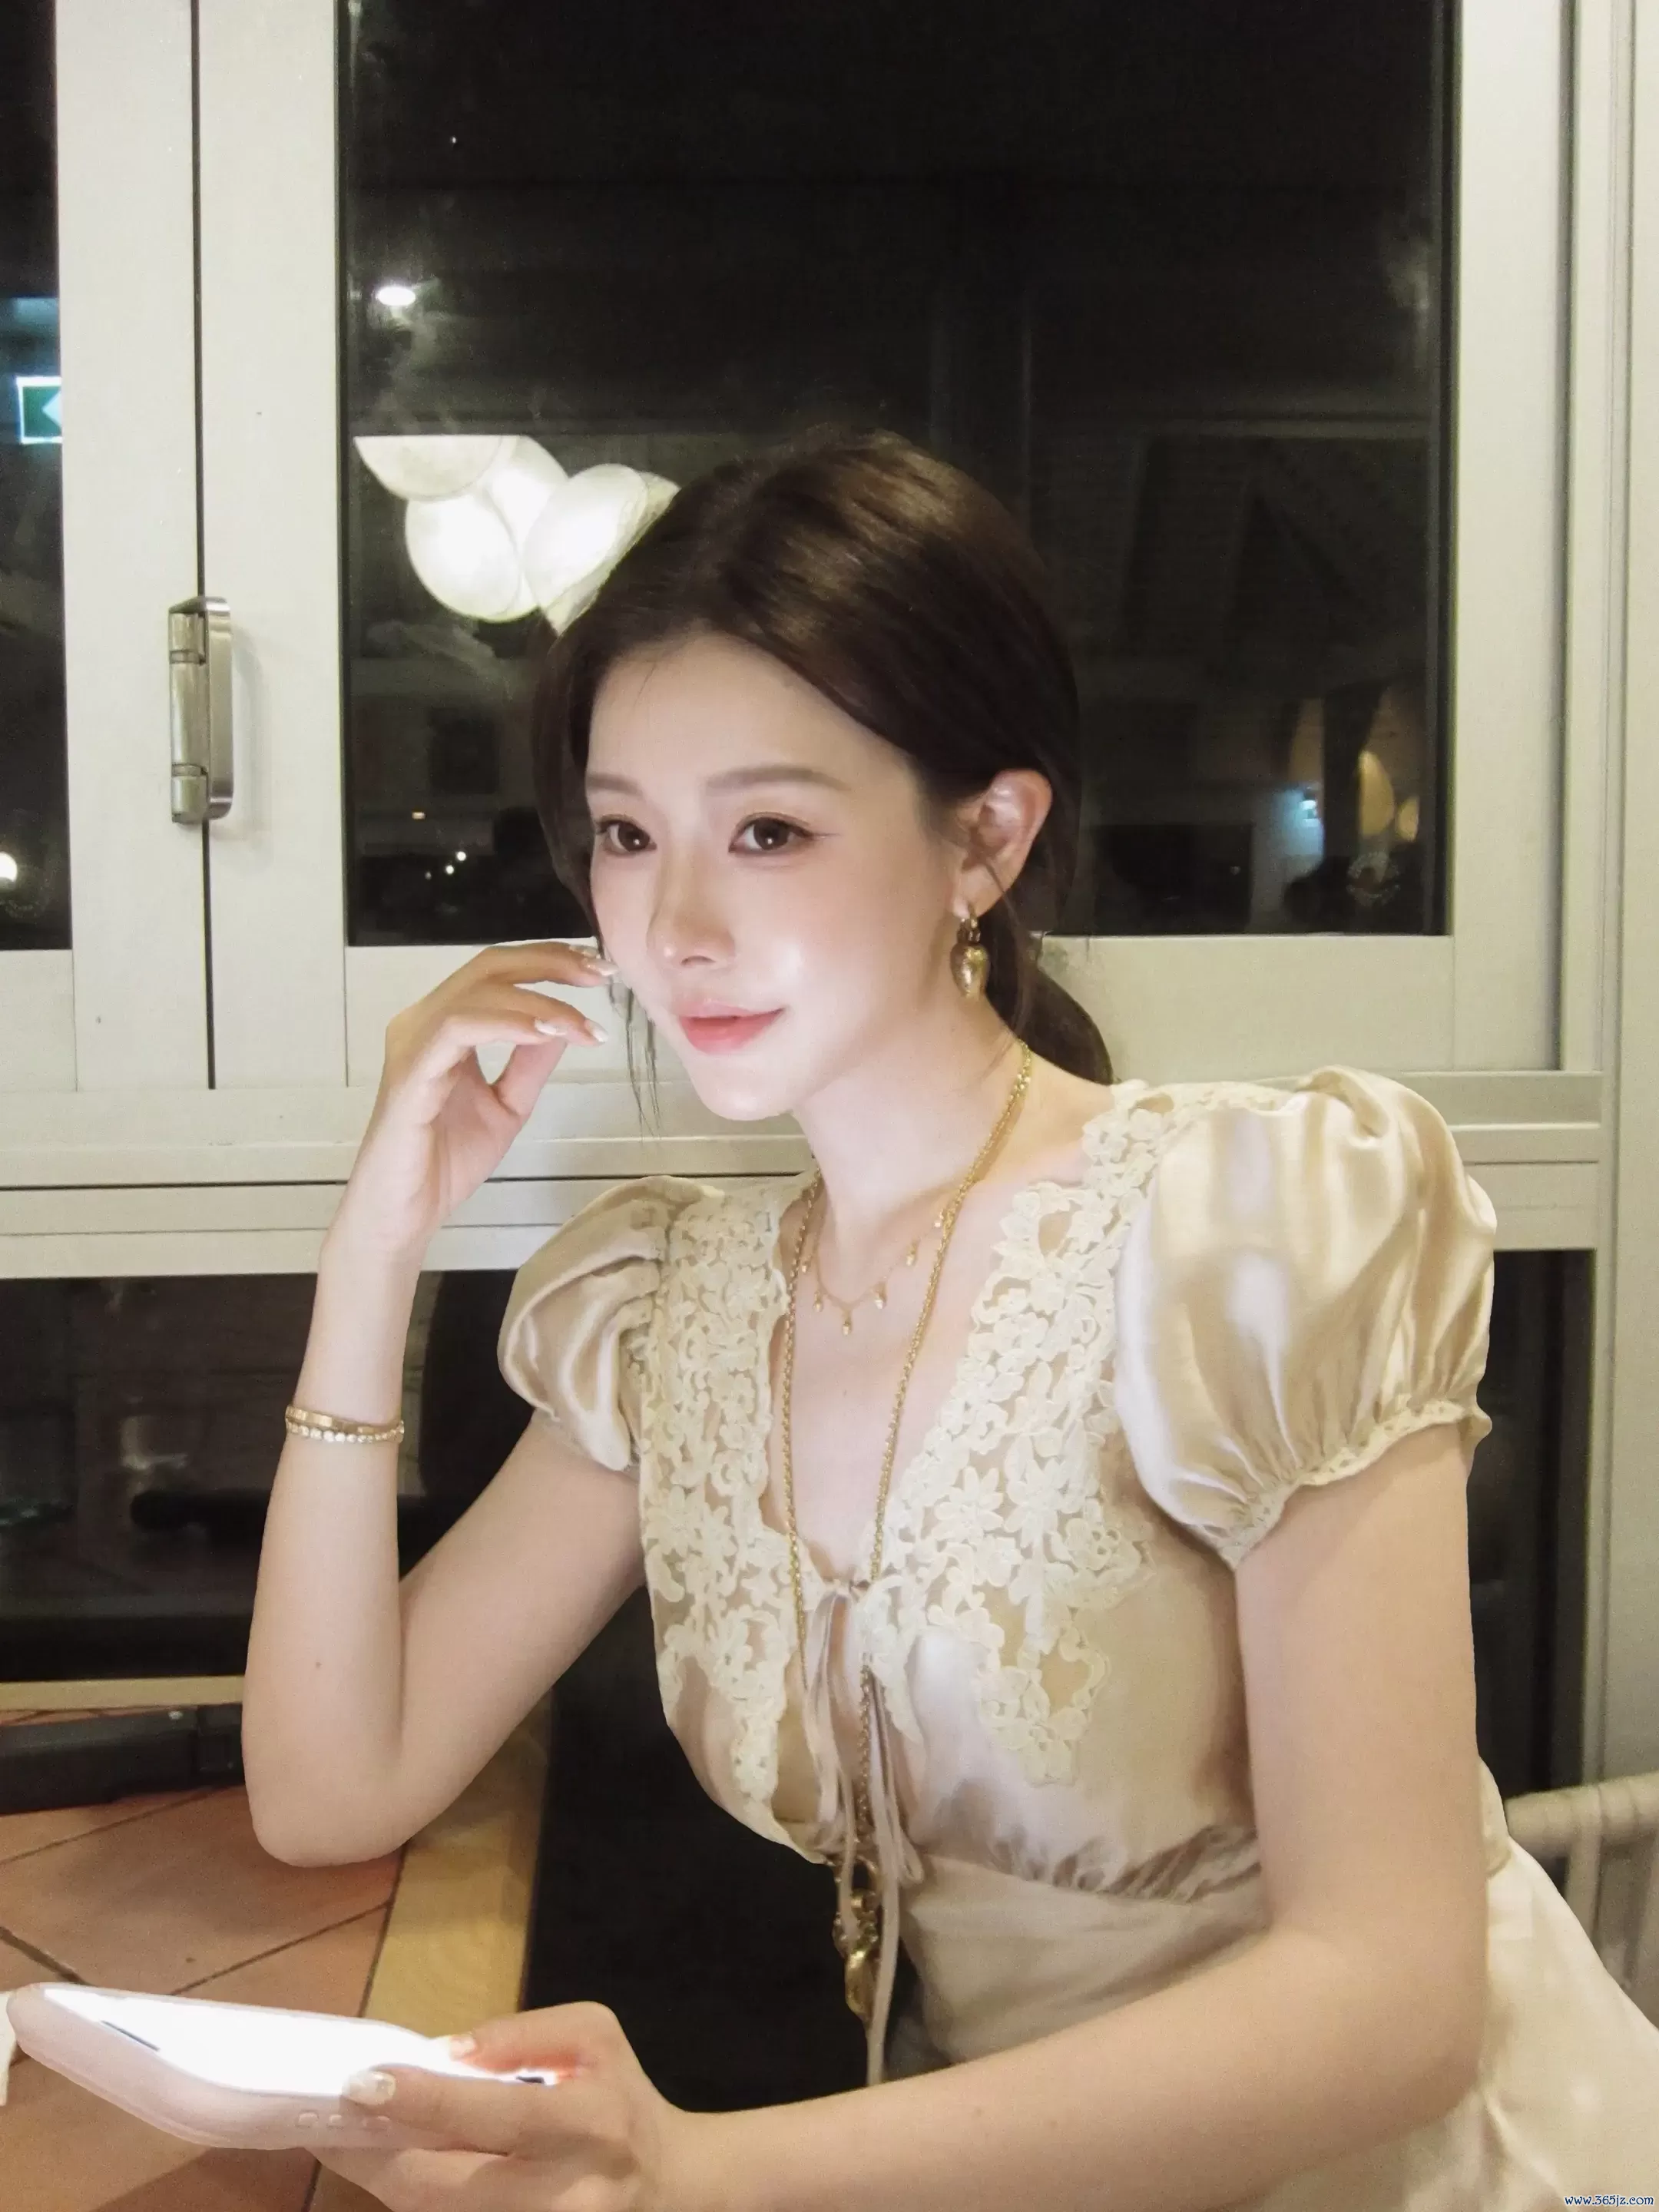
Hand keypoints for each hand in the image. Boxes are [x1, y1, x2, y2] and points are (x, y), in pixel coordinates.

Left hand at [316, 2002, 703, 2211]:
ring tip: (345, 2139)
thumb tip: (445, 2053)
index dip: (419, 2099)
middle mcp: (562, 2194)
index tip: (364, 2080)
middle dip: (373, 2155)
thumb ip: (523, 2033)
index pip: (488, 2113)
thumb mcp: (593, 2035)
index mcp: (587, 2123)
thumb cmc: (621, 2098)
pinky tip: (388, 2166)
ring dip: (382, 2178)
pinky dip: (412, 2196)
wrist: (668, 2186)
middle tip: (328, 2119)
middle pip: (442, 2188)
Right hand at [326, 941, 614, 1268]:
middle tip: (602, 975)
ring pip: (478, 993)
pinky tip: (544, 1033)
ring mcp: (413, 1045)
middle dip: (550, 962)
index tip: (599, 970)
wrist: (405, 1216)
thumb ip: (530, 1063)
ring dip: (540, 1002)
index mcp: (443, 1026)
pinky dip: (506, 1024)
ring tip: (582, 1024)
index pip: (496, 972)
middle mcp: (422, 1023)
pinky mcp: (411, 1075)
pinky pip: (458, 1029)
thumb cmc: (444, 1162)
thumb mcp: (507, 1105)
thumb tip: (562, 1022)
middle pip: (488, 965)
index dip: (548, 960)